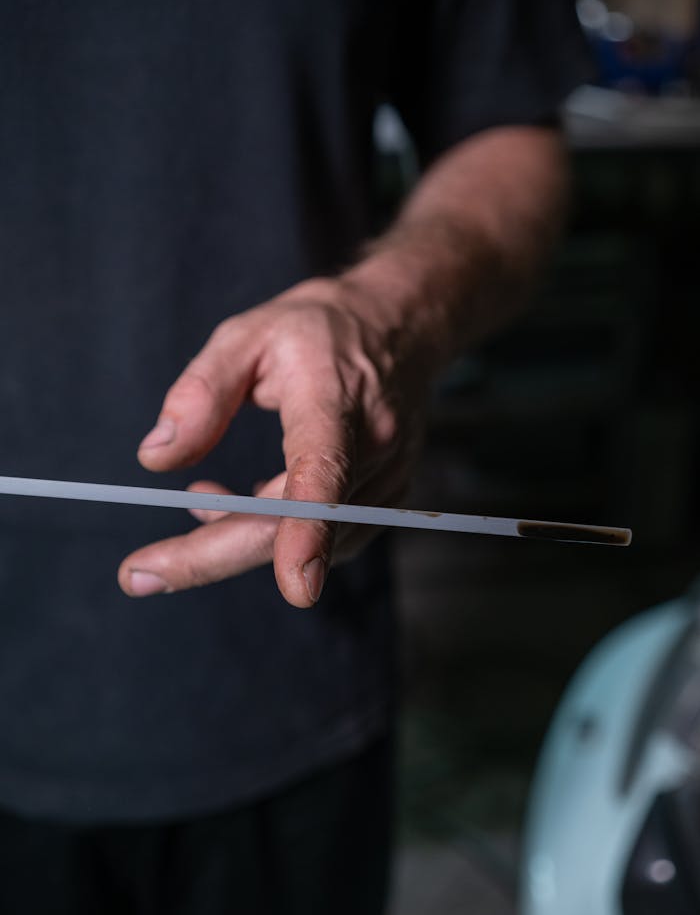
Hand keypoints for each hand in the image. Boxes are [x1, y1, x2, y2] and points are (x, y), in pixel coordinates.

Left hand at [117, 276, 427, 607]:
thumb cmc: (319, 330)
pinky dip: (272, 531)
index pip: (324, 471)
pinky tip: (243, 501)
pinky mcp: (386, 501)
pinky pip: (322, 537)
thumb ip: (201, 392)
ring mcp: (387, 480)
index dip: (308, 531)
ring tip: (200, 497)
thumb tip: (157, 458)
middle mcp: (373, 447)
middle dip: (214, 555)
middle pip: (296, 524)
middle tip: (139, 573)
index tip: (296, 586)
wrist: (400, 328)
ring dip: (239, 533)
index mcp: (335, 399)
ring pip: (306, 540)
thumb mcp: (247, 335)